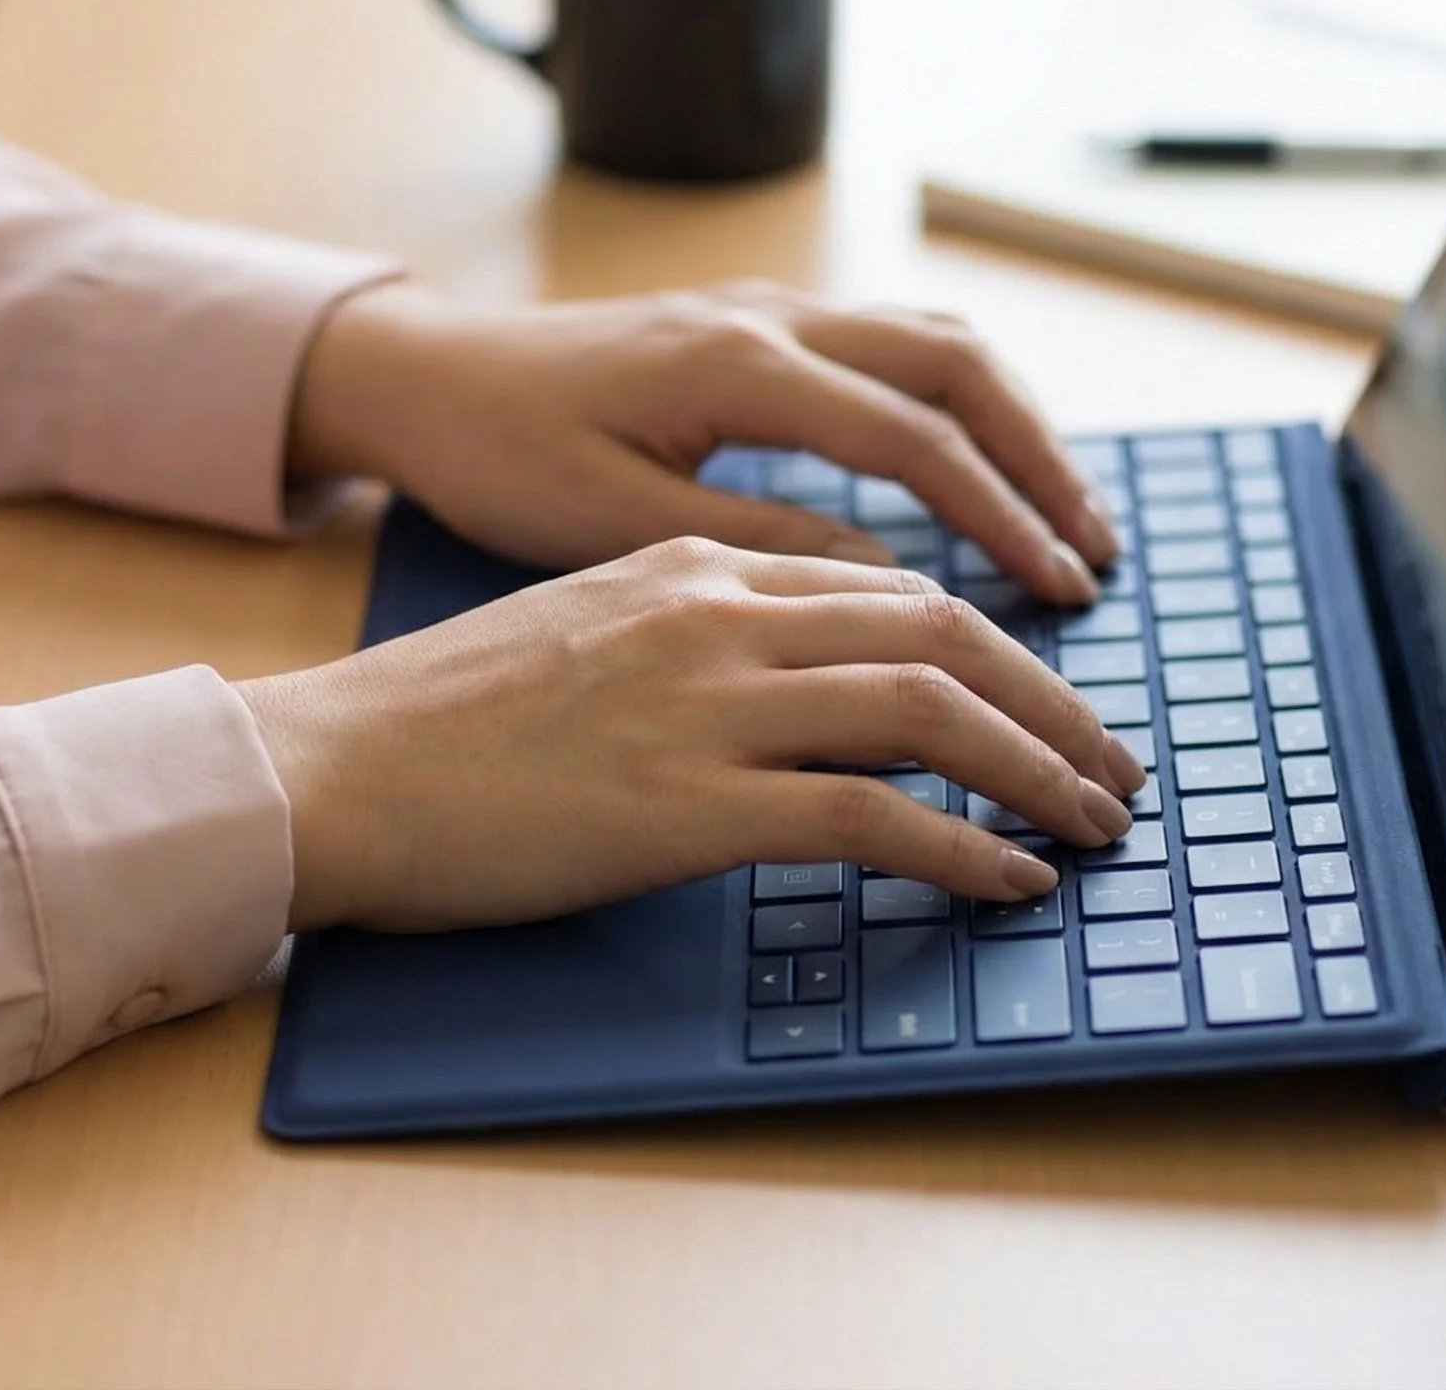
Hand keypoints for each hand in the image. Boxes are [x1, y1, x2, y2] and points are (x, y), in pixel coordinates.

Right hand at [238, 538, 1144, 931]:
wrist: (332, 765)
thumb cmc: (440, 721)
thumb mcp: (582, 633)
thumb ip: (693, 639)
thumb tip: (793, 691)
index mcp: (692, 564)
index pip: (890, 586)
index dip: (996, 647)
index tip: (1047, 703)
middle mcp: (715, 612)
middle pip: (940, 630)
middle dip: (1050, 701)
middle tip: (1113, 767)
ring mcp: (703, 703)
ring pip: (928, 709)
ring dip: (1035, 768)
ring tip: (1091, 825)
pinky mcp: (683, 804)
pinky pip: (869, 818)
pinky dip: (961, 849)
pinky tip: (1007, 880)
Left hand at [289, 279, 1117, 604]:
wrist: (426, 374)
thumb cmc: (499, 454)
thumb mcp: (616, 522)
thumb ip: (760, 544)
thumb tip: (893, 581)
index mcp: (739, 367)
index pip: (914, 437)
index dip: (1000, 516)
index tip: (1060, 589)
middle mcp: (772, 319)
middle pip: (958, 364)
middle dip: (1041, 458)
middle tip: (1096, 554)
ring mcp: (769, 310)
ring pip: (937, 340)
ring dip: (1014, 421)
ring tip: (1065, 514)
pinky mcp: (757, 325)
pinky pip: (894, 343)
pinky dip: (958, 401)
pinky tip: (979, 467)